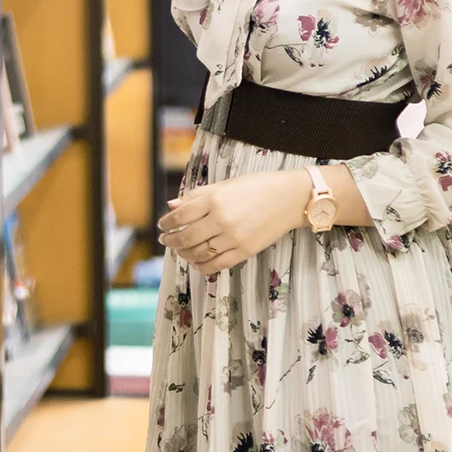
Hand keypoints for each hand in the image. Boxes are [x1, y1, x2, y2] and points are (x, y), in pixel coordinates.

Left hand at [157, 170, 310, 275]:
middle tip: (165, 240)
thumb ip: (197, 196)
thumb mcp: (224, 185)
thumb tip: (172, 205)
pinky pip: (217, 264)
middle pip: (187, 237)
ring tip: (180, 250)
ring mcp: (233, 238)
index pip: (181, 215)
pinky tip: (196, 262)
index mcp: (214, 199)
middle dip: (171, 241)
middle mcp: (221, 220)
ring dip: (185, 254)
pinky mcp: (245, 251)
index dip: (167, 222)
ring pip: (199, 253)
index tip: (162, 225)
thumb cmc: (256, 186)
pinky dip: (202, 266)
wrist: (289, 198)